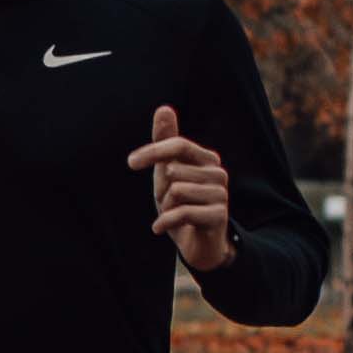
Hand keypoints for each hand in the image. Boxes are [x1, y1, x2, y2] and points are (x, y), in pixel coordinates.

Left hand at [128, 103, 233, 272]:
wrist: (198, 244)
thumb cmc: (181, 204)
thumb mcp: (168, 172)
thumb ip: (165, 142)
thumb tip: (163, 108)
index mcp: (207, 159)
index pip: (179, 145)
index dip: (153, 151)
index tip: (131, 162)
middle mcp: (218, 173)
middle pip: (173, 172)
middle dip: (161, 190)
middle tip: (168, 203)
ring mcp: (221, 194)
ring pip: (176, 192)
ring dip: (164, 207)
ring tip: (172, 214)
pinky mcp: (219, 216)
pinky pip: (181, 212)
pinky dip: (164, 222)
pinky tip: (160, 228)